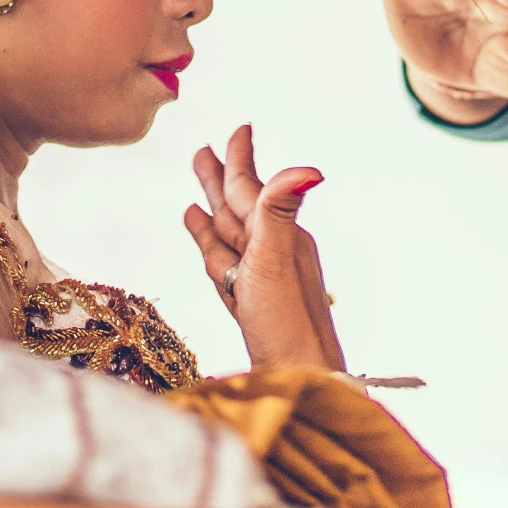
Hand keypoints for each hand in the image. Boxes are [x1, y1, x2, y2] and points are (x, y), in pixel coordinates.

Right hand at [183, 125, 345, 371]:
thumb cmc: (287, 324)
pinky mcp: (247, 300)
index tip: (240, 129)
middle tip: (203, 150)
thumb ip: (279, 211)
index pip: (252, 187)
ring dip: (213, 208)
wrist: (299, 379)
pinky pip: (224, 261)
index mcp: (278, 234)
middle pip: (238, 205)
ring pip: (229, 232)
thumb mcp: (277, 260)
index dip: (240, 160)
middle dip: (220, 179)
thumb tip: (309, 169)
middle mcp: (271, 249)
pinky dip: (210, 243)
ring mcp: (259, 275)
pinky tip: (202, 231)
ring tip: (198, 192)